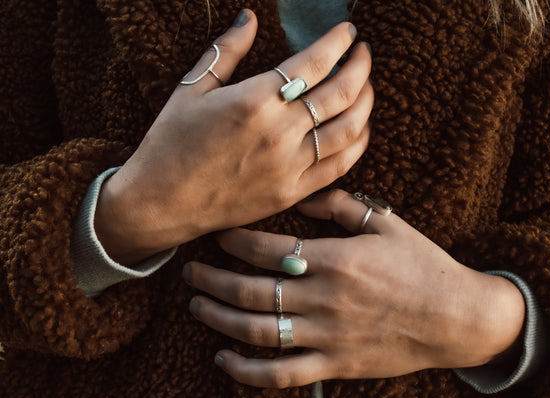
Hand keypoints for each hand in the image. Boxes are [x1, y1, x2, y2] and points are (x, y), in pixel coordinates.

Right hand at [95, 10, 373, 264]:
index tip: (348, 31)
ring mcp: (289, 166)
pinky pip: (339, 166)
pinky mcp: (291, 193)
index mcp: (254, 100)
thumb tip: (250, 17)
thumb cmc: (169, 143)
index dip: (339, 42)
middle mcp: (279, 133)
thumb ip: (227, 50)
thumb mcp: (192, 89)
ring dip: (366, 103)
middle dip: (361, 66)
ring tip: (365, 87)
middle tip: (363, 53)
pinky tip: (359, 129)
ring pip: (350, 129)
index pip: (315, 62)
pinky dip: (357, 144)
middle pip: (342, 93)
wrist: (160, 203)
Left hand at [183, 189, 524, 387]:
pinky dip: (246, 371)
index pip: (267, 250)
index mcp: (336, 260)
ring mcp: (328, 336)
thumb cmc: (421, 265)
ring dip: (219, 320)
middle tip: (190, 271)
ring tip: (197, 306)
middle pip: (251, 292)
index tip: (216, 233)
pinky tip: (224, 358)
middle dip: (212, 281)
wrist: (456, 317)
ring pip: (258, 333)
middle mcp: (325, 299)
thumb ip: (338, 206)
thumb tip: (299, 194)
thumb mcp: (385, 223)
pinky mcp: (334, 366)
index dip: (234, 240)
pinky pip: (281, 374)